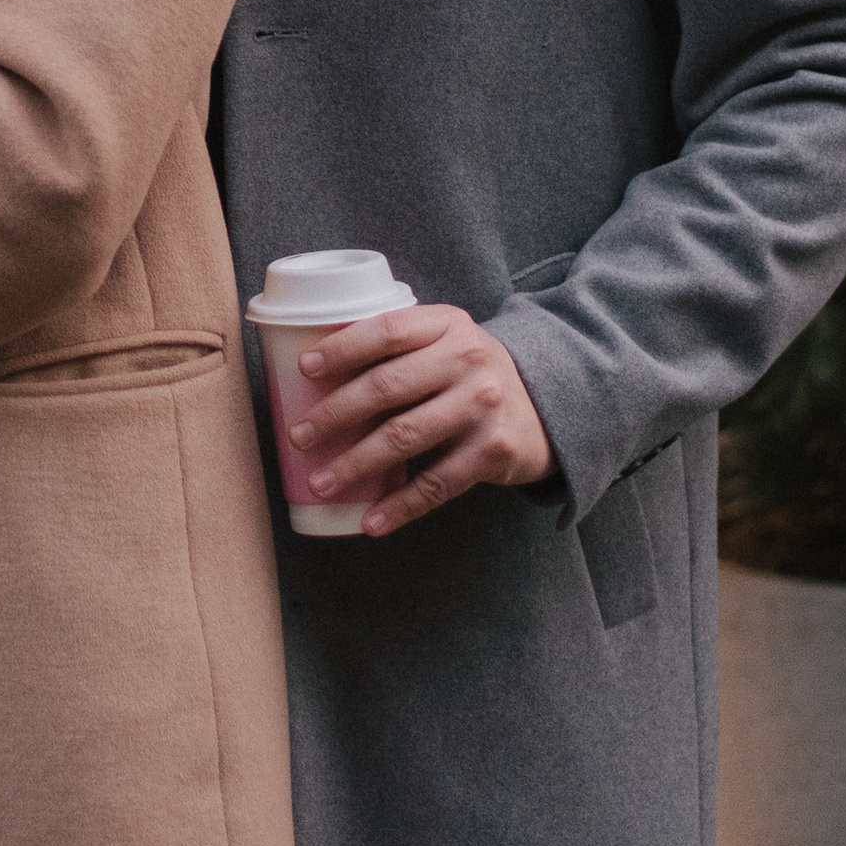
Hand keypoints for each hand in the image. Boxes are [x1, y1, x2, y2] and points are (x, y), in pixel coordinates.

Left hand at [284, 306, 558, 534]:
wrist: (546, 408)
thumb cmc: (470, 373)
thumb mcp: (446, 342)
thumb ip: (400, 348)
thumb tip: (315, 376)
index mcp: (448, 324)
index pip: (388, 330)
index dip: (342, 348)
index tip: (304, 369)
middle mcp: (468, 360)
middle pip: (387, 386)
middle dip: (334, 414)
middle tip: (299, 436)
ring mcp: (482, 406)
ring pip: (404, 438)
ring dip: (355, 463)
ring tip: (320, 482)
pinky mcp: (493, 451)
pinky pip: (436, 484)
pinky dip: (399, 506)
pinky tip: (370, 521)